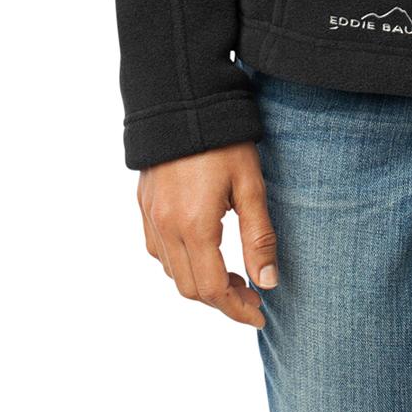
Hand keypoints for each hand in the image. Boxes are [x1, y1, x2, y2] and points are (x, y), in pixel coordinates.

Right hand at [137, 142, 279, 326]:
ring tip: (232, 275)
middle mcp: (166, 228)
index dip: (237, 308)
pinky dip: (179, 263)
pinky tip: (201, 251)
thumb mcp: (251, 183)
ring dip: (200, 283)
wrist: (182, 98)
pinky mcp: (144, 205)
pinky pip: (157, 251)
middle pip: (190, 288)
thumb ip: (259, 236)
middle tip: (251, 294)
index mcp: (194, 226)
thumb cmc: (224, 138)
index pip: (213, 289)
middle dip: (222, 300)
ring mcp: (150, 217)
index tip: (259, 313)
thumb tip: (268, 283)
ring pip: (172, 273)